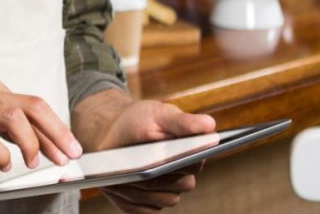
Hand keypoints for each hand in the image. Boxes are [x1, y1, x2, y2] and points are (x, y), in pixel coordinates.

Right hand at [0, 74, 83, 171]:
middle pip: (33, 107)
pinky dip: (0, 153)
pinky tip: (3, 164)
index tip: (68, 146)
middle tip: (69, 155)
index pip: (33, 104)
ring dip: (32, 142)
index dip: (56, 127)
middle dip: (57, 133)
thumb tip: (28, 136)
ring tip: (36, 162)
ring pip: (14, 118)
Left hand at [73, 91, 215, 211]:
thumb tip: (209, 124)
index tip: (169, 155)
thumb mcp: (159, 115)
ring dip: (144, 187)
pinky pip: (143, 210)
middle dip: (162, 174)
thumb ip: (183, 122)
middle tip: (142, 163)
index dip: (183, 161)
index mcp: (191, 154)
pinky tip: (116, 185)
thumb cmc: (139, 120)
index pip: (195, 164)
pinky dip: (129, 198)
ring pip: (164, 200)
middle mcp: (181, 177)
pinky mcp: (144, 205)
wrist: (110, 133)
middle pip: (182, 186)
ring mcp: (163, 193)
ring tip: (124, 172)